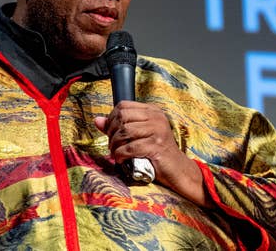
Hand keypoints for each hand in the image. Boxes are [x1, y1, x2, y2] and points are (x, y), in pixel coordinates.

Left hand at [94, 101, 211, 206]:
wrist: (177, 170)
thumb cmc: (156, 152)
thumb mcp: (138, 135)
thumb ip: (118, 127)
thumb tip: (98, 121)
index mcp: (152, 111)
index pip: (123, 106)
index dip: (111, 118)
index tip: (110, 132)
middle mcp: (156, 118)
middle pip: (122, 117)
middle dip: (111, 132)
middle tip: (112, 145)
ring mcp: (158, 131)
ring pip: (124, 131)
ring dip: (114, 145)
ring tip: (115, 153)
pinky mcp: (156, 146)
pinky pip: (130, 147)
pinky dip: (120, 154)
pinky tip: (120, 159)